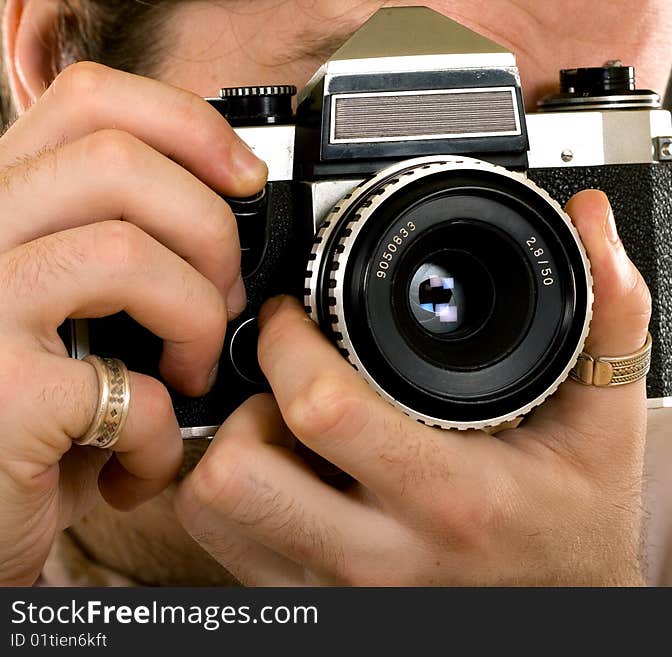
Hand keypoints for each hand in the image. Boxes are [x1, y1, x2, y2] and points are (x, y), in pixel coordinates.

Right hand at [0, 62, 266, 585]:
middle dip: (209, 232)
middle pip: (118, 159)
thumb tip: (230, 208)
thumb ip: (118, 247)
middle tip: (225, 300)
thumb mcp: (70, 315)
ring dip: (196, 322)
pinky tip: (137, 461)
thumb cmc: (34, 422)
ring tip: (187, 377)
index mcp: (0, 209)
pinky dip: (162, 434)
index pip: (89, 101)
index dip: (188, 125)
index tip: (244, 179)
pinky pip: (130, 384)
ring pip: (129, 253)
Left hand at [176, 190, 650, 585]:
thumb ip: (609, 314)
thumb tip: (594, 222)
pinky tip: (293, 474)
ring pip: (213, 515)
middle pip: (234, 475)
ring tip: (289, 428)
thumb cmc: (580, 523)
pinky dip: (240, 501)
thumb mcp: (607, 421)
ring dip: (234, 452)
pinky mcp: (320, 608)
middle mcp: (381, 555)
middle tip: (288, 380)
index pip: (320, 410)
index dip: (287, 341)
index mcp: (450, 494)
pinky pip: (228, 551)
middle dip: (246, 404)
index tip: (296, 313)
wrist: (569, 611)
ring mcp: (341, 591)